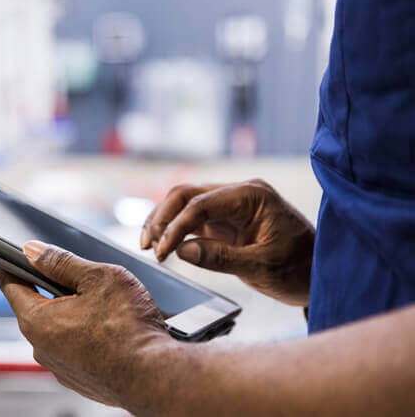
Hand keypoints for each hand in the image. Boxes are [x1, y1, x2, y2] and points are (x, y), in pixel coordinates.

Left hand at [0, 241, 171, 412]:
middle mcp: (42, 348)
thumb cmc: (129, 327)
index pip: (10, 285)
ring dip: (73, 313)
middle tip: (75, 275)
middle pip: (36, 307)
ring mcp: (60, 367)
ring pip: (59, 329)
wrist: (155, 375)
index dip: (5, 266)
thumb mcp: (96, 277)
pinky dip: (86, 335)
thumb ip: (61, 262)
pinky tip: (109, 328)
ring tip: (104, 305)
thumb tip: (33, 251)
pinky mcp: (80, 380)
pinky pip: (75, 349)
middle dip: (51, 288)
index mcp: (37, 320)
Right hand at [140, 179, 314, 305]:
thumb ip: (221, 257)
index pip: (201, 203)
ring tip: (148, 246)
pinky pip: (191, 219)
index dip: (176, 227)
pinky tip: (162, 246)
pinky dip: (174, 230)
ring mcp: (230, 206)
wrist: (320, 274)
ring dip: (163, 222)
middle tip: (148, 246)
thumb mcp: (263, 267)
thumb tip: (182, 251)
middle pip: (186, 194)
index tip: (162, 252)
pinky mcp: (224, 220)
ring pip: (184, 204)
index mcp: (252, 196)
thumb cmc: (300, 268)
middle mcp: (238, 194)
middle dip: (162, 218)